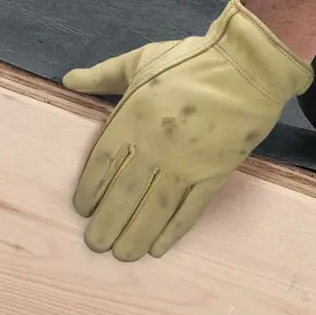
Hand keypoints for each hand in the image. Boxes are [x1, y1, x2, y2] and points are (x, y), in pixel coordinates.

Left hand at [62, 0, 312, 260]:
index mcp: (132, 117)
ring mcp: (185, 164)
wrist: (247, 67)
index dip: (89, 190)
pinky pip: (189, 210)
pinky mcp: (213, 175)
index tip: (81, 209)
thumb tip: (67, 80)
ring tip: (122, 255)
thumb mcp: (141, 59)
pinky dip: (173, 231)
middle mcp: (154, 147)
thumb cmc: (191, 60)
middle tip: (94, 245)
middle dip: (106, 224)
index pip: (102, 164)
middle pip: (123, 194)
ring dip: (135, 235)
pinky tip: (159, 248)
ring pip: (153, 209)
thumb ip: (103, 75)